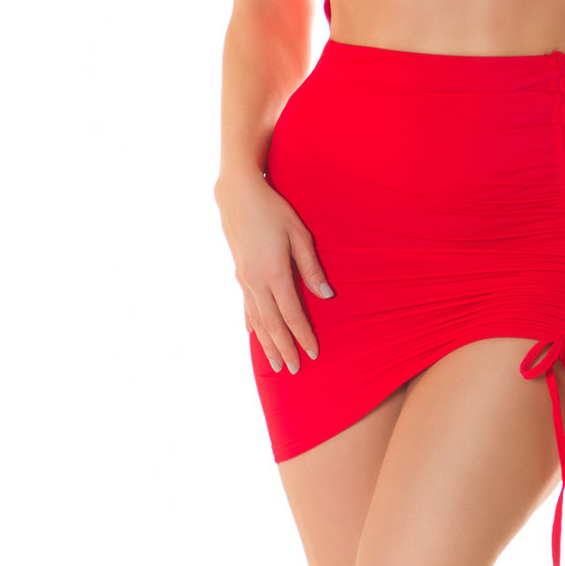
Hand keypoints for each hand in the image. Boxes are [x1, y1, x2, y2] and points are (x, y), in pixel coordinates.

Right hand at [216, 173, 335, 375]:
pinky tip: (253, 334)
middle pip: (272, 324)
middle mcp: (256, 281)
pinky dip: (251, 324)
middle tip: (294, 369)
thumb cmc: (274, 210)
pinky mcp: (239, 273)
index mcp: (274, 272)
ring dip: (266, 343)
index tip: (313, 353)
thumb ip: (311, 267)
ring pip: (256, 320)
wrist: (238, 195)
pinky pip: (246, 306)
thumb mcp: (299, 234)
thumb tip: (326, 296)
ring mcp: (244, 279)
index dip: (303, 335)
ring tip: (274, 363)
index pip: (292, 313)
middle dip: (284, 348)